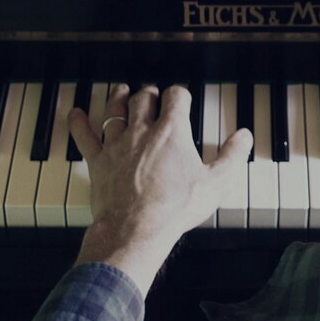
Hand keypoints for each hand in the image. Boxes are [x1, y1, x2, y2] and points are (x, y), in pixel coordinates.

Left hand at [66, 84, 252, 290]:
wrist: (137, 229)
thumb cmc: (174, 208)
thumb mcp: (216, 183)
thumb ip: (233, 156)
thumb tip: (243, 137)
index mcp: (172, 132)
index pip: (176, 97)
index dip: (180, 94)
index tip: (182, 97)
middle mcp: (142, 131)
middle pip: (144, 98)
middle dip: (150, 93)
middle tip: (153, 94)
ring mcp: (117, 144)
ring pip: (115, 110)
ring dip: (119, 98)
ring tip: (122, 91)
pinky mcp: (98, 161)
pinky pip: (84, 136)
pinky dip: (79, 123)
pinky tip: (76, 115)